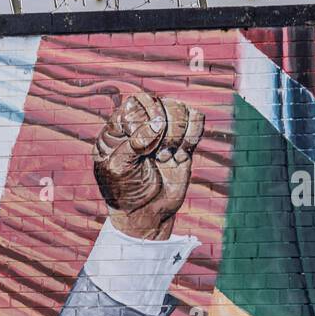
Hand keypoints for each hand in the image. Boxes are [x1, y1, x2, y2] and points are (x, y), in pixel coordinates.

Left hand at [93, 92, 203, 240]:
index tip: (141, 148)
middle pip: (159, 101)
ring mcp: (163, 130)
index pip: (135, 102)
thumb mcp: (118, 170)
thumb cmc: (125, 192)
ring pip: (180, 108)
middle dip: (162, 129)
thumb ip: (133, 144)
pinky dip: (193, 135)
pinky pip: (196, 118)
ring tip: (166, 157)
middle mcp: (140, 123)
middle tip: (155, 153)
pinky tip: (181, 156)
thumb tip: (157, 122)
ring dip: (177, 135)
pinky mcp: (183, 140)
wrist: (147, 213)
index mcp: (118, 127)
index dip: (144, 121)